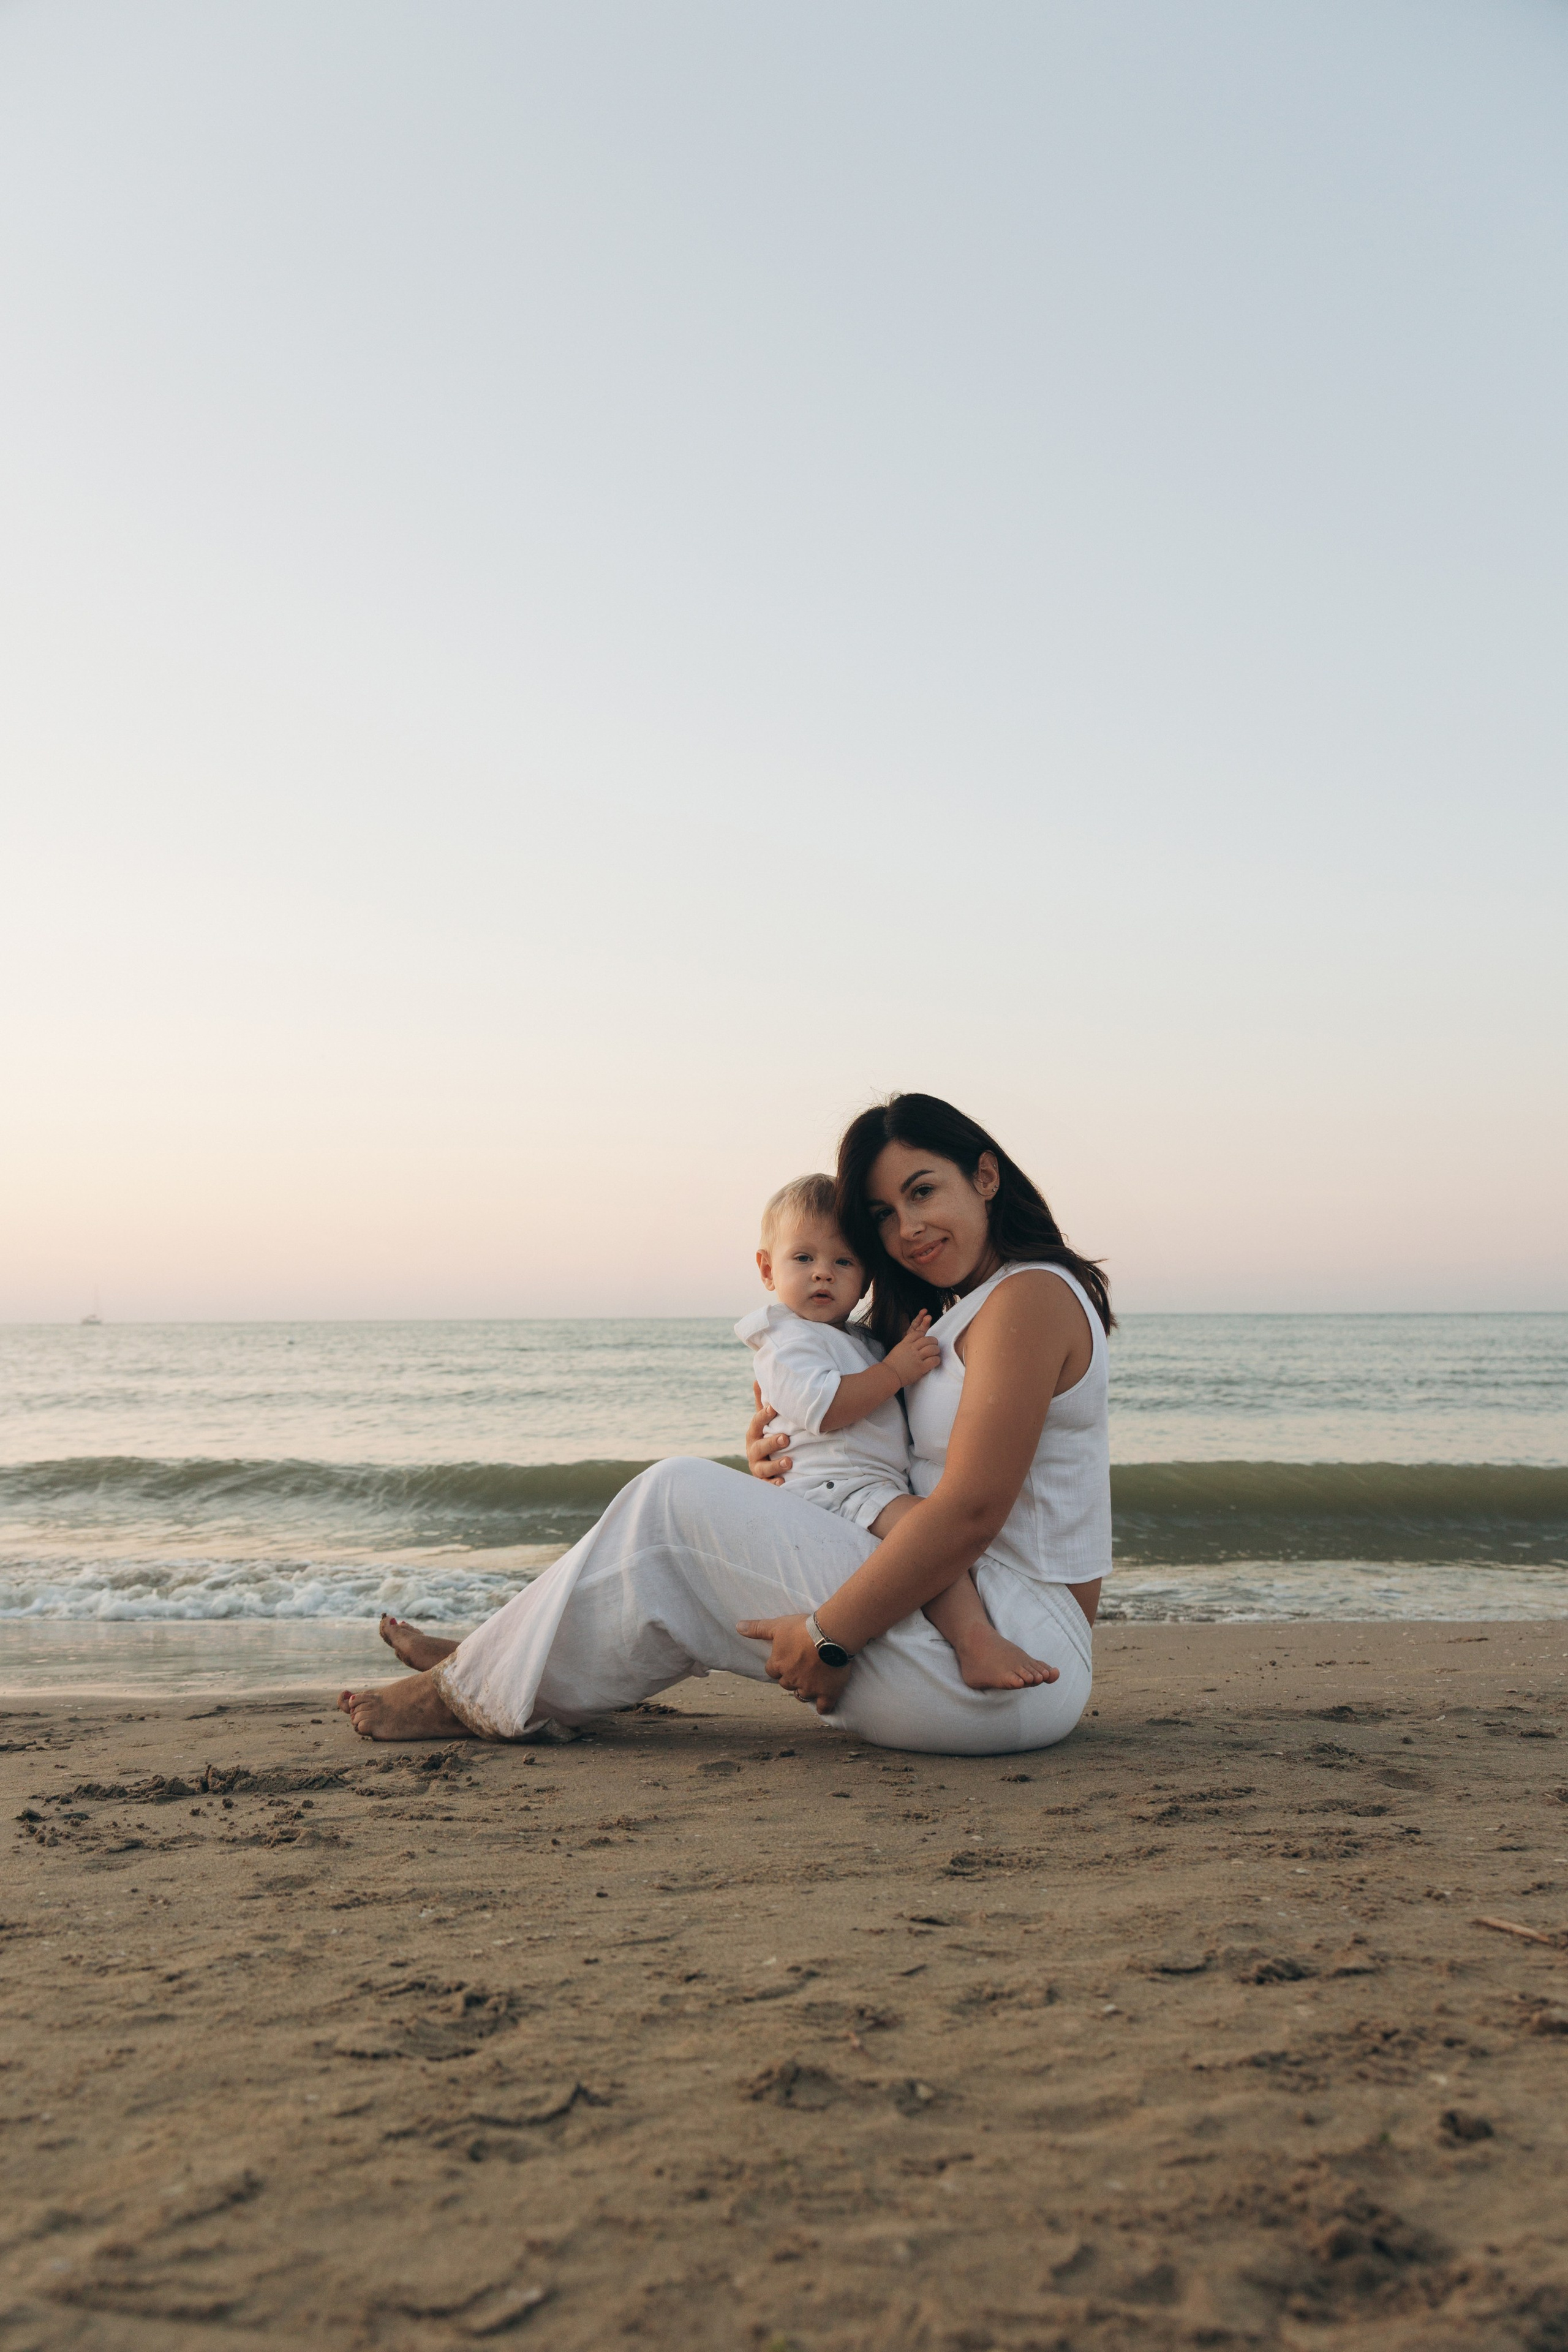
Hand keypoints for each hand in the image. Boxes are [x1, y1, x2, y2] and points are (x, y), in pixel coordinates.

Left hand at [736, 1614, 852, 1713]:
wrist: (829, 1635)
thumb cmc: (802, 1628)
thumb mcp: (777, 1625)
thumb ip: (757, 1628)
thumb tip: (738, 1627)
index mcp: (778, 1665)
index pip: (772, 1671)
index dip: (777, 1666)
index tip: (785, 1660)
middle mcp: (791, 1679)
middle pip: (785, 1683)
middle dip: (790, 1678)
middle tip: (800, 1668)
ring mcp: (809, 1688)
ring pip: (801, 1695)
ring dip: (803, 1690)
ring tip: (810, 1683)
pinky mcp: (827, 1693)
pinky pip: (823, 1706)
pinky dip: (822, 1706)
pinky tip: (823, 1704)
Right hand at [746, 1383, 791, 1482]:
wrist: (765, 1459)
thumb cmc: (767, 1434)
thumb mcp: (765, 1419)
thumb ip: (762, 1401)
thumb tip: (758, 1378)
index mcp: (753, 1433)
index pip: (756, 1423)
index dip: (763, 1416)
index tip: (773, 1408)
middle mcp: (753, 1450)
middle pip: (759, 1446)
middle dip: (771, 1442)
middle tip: (786, 1439)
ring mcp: (757, 1466)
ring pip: (762, 1468)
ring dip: (775, 1465)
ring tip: (790, 1462)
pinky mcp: (764, 1481)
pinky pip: (767, 1485)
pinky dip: (773, 1484)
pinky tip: (782, 1483)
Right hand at [886, 1309, 939, 1389]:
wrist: (888, 1375)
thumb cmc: (891, 1365)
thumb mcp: (897, 1350)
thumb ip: (906, 1346)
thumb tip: (916, 1345)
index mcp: (905, 1343)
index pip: (918, 1334)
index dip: (924, 1335)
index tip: (926, 1340)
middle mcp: (911, 1348)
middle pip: (928, 1340)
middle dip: (933, 1342)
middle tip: (934, 1346)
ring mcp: (917, 1357)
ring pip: (932, 1348)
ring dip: (936, 1350)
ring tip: (935, 1354)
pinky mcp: (921, 1367)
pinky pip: (934, 1360)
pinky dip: (936, 1360)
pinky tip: (935, 1362)